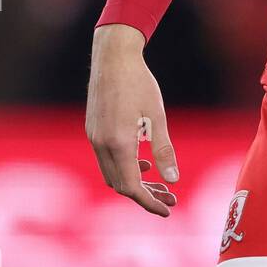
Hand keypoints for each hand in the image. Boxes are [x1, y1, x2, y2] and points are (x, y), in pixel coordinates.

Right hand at [85, 24, 178, 214]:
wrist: (112, 57)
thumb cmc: (139, 83)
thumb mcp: (157, 117)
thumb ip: (164, 150)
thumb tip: (173, 179)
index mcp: (118, 143)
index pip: (131, 187)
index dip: (149, 202)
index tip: (168, 209)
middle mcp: (101, 144)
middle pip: (120, 185)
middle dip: (145, 196)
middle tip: (170, 198)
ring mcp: (94, 137)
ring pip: (112, 174)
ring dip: (134, 183)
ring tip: (160, 183)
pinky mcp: (93, 130)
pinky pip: (106, 160)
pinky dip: (124, 168)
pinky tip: (143, 163)